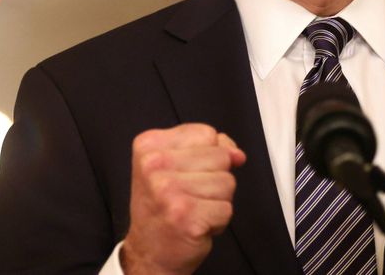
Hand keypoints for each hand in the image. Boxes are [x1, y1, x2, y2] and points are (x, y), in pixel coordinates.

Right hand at [120, 123, 245, 274]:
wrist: (148, 251)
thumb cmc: (161, 207)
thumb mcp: (173, 165)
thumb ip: (206, 148)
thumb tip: (236, 153)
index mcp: (149, 145)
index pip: (206, 133)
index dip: (208, 153)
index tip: (187, 172)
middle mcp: (155, 165)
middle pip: (220, 157)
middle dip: (215, 178)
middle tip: (189, 194)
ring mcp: (168, 190)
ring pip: (227, 182)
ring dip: (217, 200)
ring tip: (193, 208)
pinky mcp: (185, 216)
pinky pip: (227, 209)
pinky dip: (218, 220)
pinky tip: (197, 222)